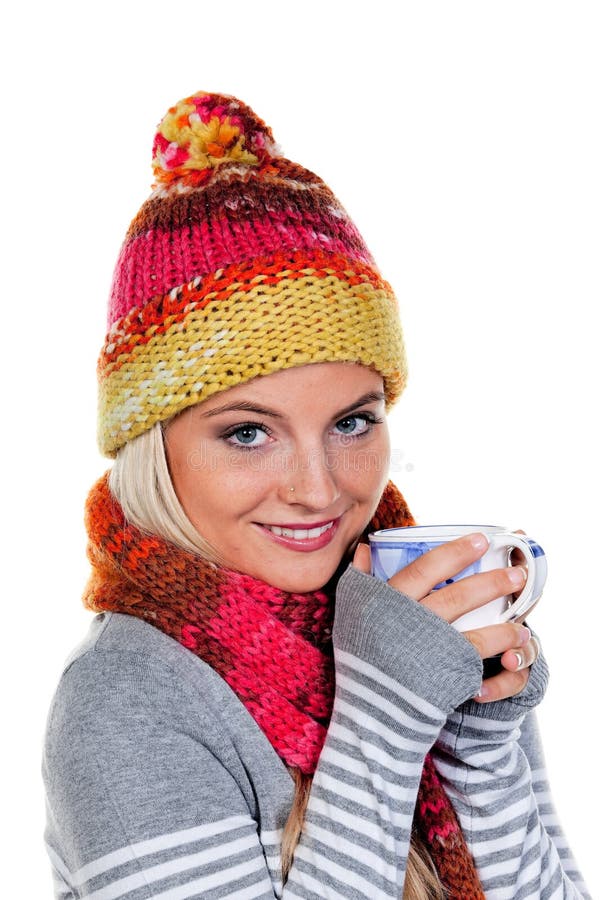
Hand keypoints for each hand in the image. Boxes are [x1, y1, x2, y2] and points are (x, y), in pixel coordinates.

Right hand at [353, 534, 540, 702]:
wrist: (367, 708)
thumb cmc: (358, 655)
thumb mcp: (351, 611)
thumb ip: (359, 577)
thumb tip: (366, 547)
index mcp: (387, 603)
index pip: (425, 568)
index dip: (455, 552)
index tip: (482, 539)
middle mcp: (410, 624)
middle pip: (457, 596)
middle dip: (491, 581)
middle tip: (517, 571)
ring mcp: (429, 651)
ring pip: (474, 627)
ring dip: (505, 616)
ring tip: (525, 610)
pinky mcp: (444, 674)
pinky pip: (479, 654)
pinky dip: (501, 642)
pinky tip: (518, 635)